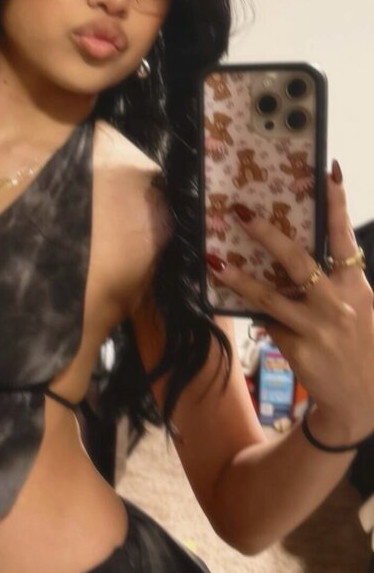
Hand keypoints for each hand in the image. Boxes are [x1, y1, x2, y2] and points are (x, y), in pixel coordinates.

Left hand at [206, 163, 373, 443]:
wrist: (363, 400)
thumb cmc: (360, 347)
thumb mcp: (358, 311)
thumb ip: (334, 286)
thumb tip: (293, 265)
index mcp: (356, 288)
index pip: (345, 239)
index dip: (337, 205)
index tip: (328, 172)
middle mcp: (338, 305)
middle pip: (298, 262)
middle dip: (267, 235)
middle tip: (239, 212)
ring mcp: (317, 328)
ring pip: (270, 297)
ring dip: (239, 279)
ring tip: (214, 262)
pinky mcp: (298, 350)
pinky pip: (270, 325)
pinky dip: (261, 318)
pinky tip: (249, 312)